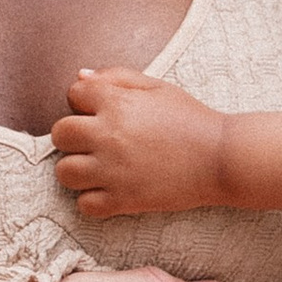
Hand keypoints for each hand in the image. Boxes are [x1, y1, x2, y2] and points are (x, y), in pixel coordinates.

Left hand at [51, 67, 228, 218]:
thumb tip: (80, 76)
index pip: (73, 94)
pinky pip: (84, 205)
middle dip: (74, 136)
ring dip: (78, 169)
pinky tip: (110, 191)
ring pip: (64, 172)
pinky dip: (93, 200)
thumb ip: (117, 77)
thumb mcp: (158, 87)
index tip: (103, 112)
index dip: (86, 102)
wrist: (221, 158)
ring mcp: (113, 170)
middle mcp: (108, 135)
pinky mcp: (123, 200)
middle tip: (95, 142)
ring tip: (99, 168)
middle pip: (60, 134)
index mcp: (116, 102)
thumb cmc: (192, 119)